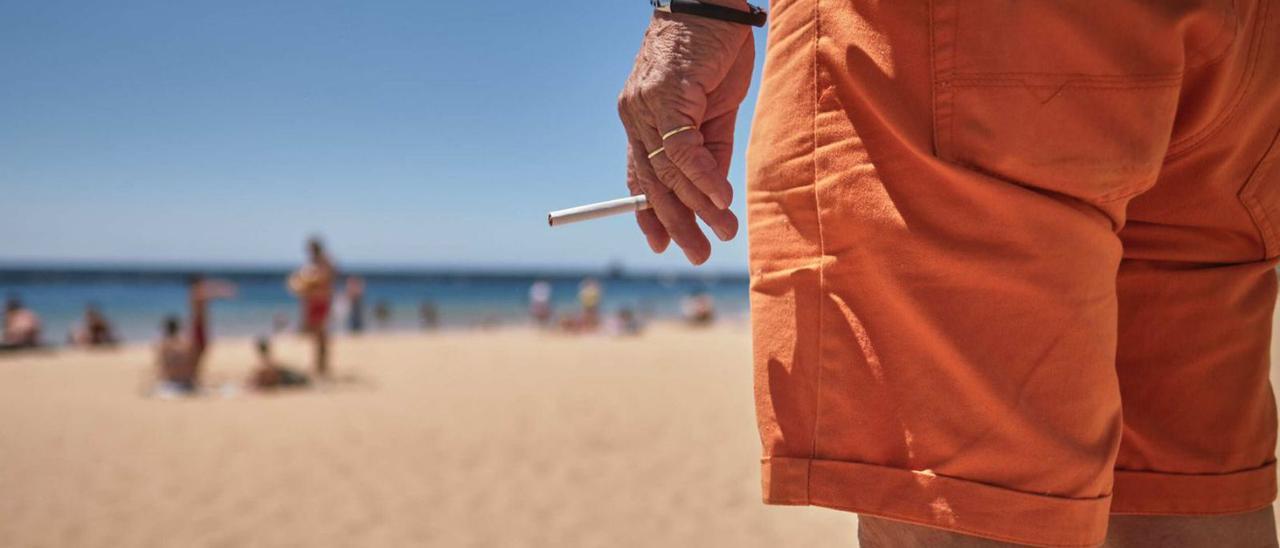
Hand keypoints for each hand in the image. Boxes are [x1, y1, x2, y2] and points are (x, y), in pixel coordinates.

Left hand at [618, 4, 754, 264]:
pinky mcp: (667, 98)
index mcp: (640, 120)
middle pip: (652, 183)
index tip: (662, 243)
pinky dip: (704, 177)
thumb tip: (713, 195)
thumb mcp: (714, 110)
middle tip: (697, 253)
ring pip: (669, 171)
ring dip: (698, 206)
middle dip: (677, 222)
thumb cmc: (714, 51)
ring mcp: (647, 108)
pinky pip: (684, 150)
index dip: (649, 213)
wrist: (712, 3)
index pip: (639, 176)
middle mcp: (635, 117)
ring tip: (722, 233)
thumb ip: (710, 150)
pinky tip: (722, 199)